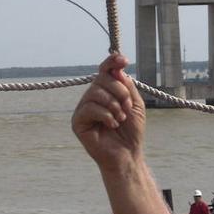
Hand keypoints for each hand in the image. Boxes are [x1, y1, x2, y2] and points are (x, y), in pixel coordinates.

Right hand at [72, 54, 145, 171]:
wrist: (128, 153)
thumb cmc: (131, 131)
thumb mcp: (135, 104)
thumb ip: (127, 86)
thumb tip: (116, 70)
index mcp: (106, 90)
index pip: (105, 70)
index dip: (112, 61)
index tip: (124, 60)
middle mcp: (92, 97)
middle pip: (102, 79)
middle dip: (120, 91)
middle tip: (127, 108)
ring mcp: (84, 108)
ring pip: (95, 92)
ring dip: (114, 105)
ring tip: (120, 118)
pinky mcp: (78, 121)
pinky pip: (89, 108)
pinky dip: (105, 115)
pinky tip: (112, 124)